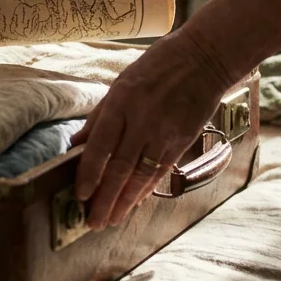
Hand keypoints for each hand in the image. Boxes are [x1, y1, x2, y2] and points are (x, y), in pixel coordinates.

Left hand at [71, 30, 233, 229]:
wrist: (204, 58)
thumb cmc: (157, 66)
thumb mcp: (121, 83)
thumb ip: (99, 116)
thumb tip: (76, 144)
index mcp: (122, 103)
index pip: (101, 146)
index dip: (89, 174)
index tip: (80, 195)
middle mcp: (142, 121)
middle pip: (120, 168)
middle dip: (105, 198)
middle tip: (93, 222)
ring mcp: (164, 133)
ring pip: (141, 175)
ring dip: (125, 201)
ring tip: (112, 220)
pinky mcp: (182, 140)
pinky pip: (160, 170)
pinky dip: (146, 188)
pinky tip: (135, 202)